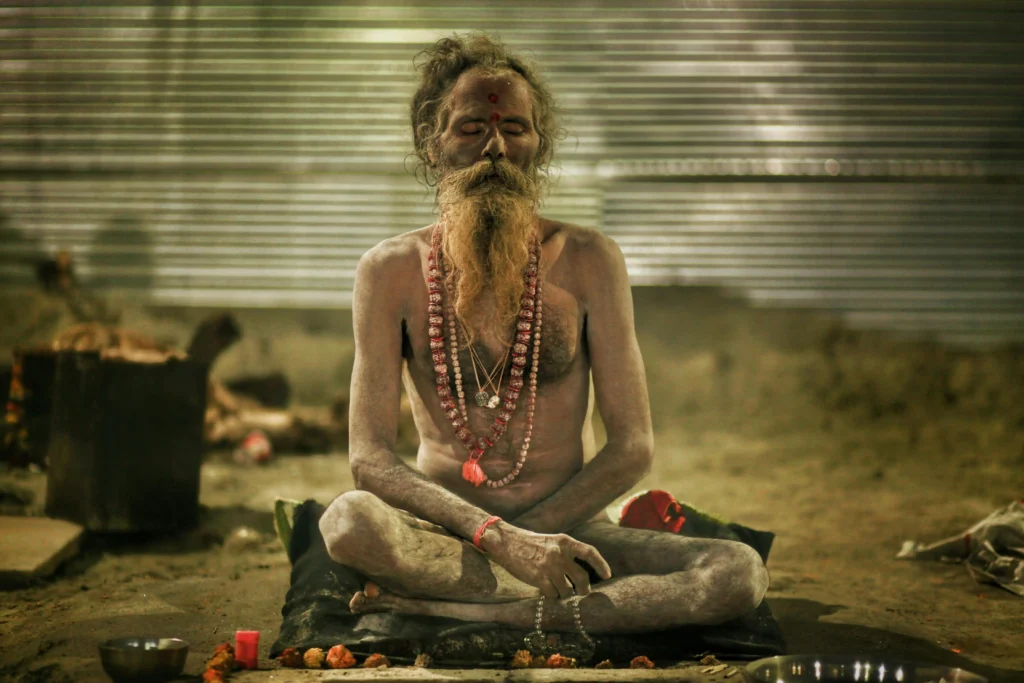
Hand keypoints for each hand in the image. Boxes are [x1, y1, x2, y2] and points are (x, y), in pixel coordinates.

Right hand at [481, 522, 611, 598]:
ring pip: (567, 590)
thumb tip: (582, 573)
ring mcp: (550, 567)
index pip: (590, 552)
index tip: (607, 575)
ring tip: (557, 589)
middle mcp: (560, 554)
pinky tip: (545, 590)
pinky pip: (552, 594)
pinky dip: (551, 595)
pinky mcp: (539, 578)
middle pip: (582, 578)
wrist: (507, 542)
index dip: (601, 565)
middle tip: (581, 593)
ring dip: (564, 594)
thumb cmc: (531, 543)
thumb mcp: (552, 541)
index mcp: (565, 541)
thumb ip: (567, 553)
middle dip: (583, 589)